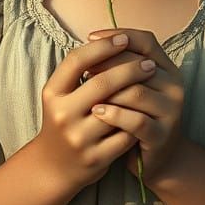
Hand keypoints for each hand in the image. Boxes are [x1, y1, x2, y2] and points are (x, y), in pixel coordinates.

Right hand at [35, 34, 156, 192]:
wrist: (54, 167)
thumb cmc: (64, 120)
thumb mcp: (61, 95)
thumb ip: (79, 70)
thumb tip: (112, 40)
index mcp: (52, 94)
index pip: (76, 60)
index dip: (102, 46)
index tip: (122, 38)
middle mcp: (62, 115)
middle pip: (102, 82)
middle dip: (130, 68)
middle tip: (149, 63)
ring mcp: (79, 138)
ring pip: (118, 109)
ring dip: (138, 93)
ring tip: (152, 82)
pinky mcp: (96, 158)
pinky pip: (126, 134)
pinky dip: (137, 120)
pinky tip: (147, 110)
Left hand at [84, 28, 186, 186]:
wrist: (153, 159)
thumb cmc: (134, 116)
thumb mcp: (130, 87)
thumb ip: (118, 65)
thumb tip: (89, 43)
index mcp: (167, 68)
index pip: (145, 40)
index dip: (117, 36)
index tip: (90, 36)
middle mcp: (174, 86)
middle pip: (138, 65)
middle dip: (107, 65)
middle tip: (84, 71)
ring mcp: (171, 111)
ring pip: (136, 93)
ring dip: (108, 92)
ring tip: (87, 95)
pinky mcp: (162, 135)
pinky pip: (136, 121)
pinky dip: (114, 115)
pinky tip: (96, 112)